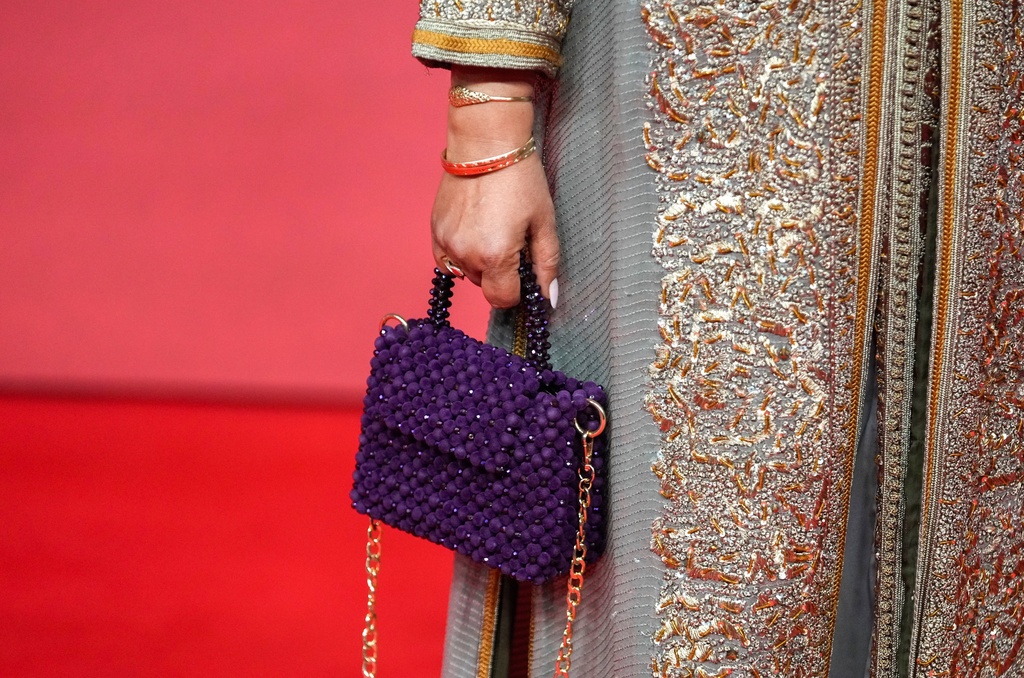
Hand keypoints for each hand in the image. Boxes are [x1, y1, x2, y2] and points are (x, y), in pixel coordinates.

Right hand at [430, 67, 559, 308]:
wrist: (485, 144)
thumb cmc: (520, 179)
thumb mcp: (544, 222)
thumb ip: (547, 264)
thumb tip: (549, 298)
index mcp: (496, 256)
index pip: (503, 299)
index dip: (517, 290)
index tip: (523, 270)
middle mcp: (466, 255)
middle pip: (485, 286)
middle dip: (500, 272)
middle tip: (510, 240)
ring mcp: (446, 243)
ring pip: (467, 273)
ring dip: (480, 262)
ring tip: (491, 229)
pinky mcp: (434, 231)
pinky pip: (447, 260)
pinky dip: (460, 253)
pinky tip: (473, 231)